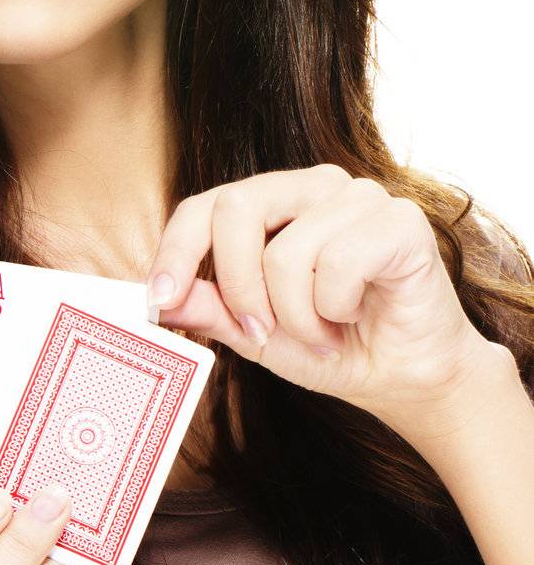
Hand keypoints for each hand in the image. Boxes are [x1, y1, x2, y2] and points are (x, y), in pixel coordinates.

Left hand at [146, 163, 510, 446]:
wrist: (406, 378)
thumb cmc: (332, 345)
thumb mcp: (255, 332)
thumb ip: (209, 307)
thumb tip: (157, 298)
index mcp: (274, 201)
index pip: (206, 205)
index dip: (176, 250)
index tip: (158, 301)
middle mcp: (313, 186)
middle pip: (236, 208)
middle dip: (237, 286)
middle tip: (259, 332)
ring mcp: (358, 196)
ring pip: (287, 252)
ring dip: (298, 316)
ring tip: (325, 332)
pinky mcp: (399, 220)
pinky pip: (339, 263)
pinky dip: (337, 307)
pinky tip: (356, 314)